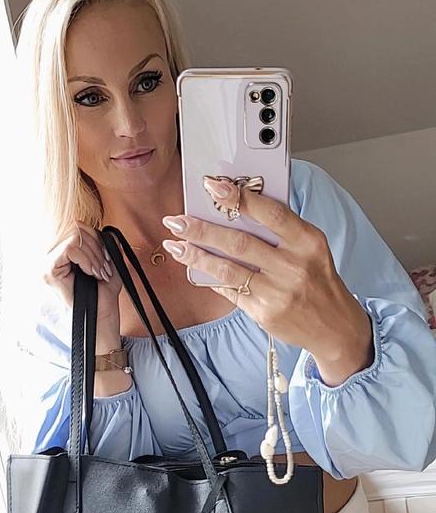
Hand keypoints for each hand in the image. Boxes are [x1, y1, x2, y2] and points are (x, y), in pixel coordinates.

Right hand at [43, 222, 122, 321]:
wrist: (102, 314)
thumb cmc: (104, 292)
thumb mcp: (109, 262)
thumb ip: (109, 244)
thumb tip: (110, 232)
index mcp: (63, 252)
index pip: (78, 227)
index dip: (97, 239)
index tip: (107, 260)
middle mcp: (51, 255)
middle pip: (76, 228)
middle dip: (97, 247)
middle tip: (104, 268)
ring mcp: (47, 263)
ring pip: (74, 238)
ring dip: (93, 255)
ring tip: (99, 272)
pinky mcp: (48, 270)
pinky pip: (70, 249)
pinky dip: (86, 259)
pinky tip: (90, 273)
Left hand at [160, 177, 373, 371]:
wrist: (335, 326)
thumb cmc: (318, 279)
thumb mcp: (311, 247)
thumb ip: (280, 229)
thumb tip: (234, 210)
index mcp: (308, 242)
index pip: (270, 214)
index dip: (239, 198)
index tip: (212, 186)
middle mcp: (293, 267)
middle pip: (239, 242)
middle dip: (202, 230)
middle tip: (177, 221)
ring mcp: (278, 293)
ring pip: (228, 270)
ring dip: (196, 256)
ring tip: (176, 245)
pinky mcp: (265, 314)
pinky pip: (231, 291)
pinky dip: (212, 279)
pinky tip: (196, 269)